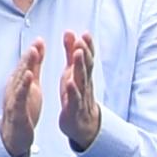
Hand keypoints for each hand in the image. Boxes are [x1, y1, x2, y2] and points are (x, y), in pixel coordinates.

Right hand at [0, 38, 49, 156]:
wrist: (14, 136)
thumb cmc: (23, 110)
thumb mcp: (32, 86)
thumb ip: (34, 67)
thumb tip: (37, 48)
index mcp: (19, 82)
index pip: (26, 65)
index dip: (33, 52)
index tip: (40, 40)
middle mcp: (14, 88)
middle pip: (22, 69)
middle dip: (29, 56)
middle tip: (37, 43)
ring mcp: (14, 99)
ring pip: (20, 80)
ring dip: (26, 66)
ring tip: (33, 54)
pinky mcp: (17, 111)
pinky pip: (20, 97)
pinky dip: (24, 86)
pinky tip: (29, 77)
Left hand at [54, 29, 104, 156]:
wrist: (82, 123)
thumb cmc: (75, 94)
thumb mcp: (72, 71)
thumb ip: (70, 52)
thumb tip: (70, 32)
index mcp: (82, 74)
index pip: (87, 58)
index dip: (87, 47)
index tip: (86, 34)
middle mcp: (83, 83)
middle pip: (86, 66)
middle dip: (85, 53)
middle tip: (82, 41)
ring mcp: (80, 96)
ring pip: (82, 80)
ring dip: (80, 66)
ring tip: (77, 54)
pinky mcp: (74, 109)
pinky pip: (74, 99)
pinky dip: (72, 91)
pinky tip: (69, 83)